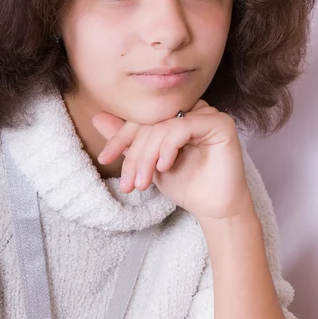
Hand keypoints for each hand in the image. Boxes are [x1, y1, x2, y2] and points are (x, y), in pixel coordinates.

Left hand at [92, 100, 254, 222]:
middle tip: (128, 183)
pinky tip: (164, 166)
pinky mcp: (220, 123)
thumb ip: (127, 141)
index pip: (141, 117)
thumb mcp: (147, 162)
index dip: (120, 137)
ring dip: (148, 156)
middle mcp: (192, 109)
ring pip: (164, 126)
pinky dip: (168, 147)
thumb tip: (97, 118)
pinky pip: (184, 127)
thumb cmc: (185, 184)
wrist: (213, 209)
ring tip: (143, 182)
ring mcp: (207, 113)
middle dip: (135, 154)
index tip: (104, 159)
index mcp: (176, 113)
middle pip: (151, 121)